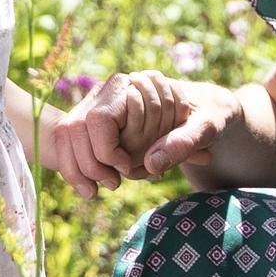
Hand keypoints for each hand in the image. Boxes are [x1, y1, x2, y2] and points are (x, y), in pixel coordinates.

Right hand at [51, 71, 238, 197]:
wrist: (204, 108)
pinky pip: (67, 147)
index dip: (108, 150)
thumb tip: (152, 166)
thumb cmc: (209, 115)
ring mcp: (93, 106)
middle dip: (92, 165)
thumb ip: (183, 143)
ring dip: (81, 170)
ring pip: (66, 140)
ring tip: (105, 187)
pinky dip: (76, 171)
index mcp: (131, 86)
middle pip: (75, 131)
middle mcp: (106, 91)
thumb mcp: (206, 127)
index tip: (126, 169)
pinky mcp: (89, 123)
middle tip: (115, 184)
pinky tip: (90, 190)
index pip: (99, 120)